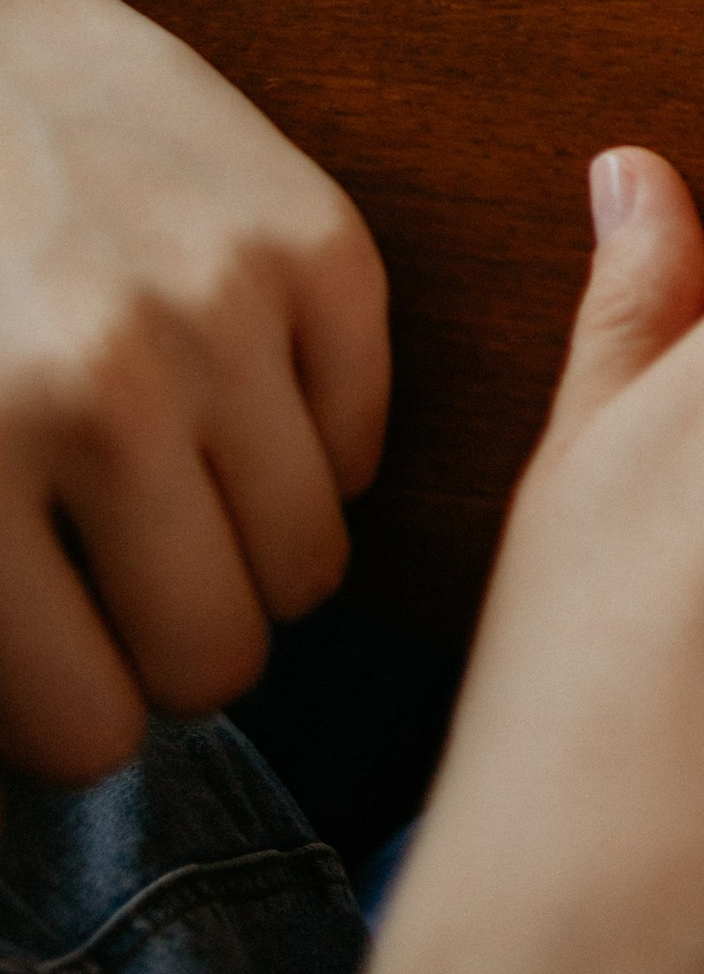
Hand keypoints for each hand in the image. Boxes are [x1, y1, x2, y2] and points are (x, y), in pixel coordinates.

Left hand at [0, 0, 388, 776]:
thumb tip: (64, 733)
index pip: (90, 727)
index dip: (83, 711)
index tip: (71, 657)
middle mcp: (108, 392)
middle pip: (219, 658)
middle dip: (179, 644)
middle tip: (136, 579)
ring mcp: (230, 308)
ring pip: (314, 565)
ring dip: (256, 553)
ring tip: (188, 488)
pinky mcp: (323, 240)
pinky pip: (368, 440)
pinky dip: (315, 445)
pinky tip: (240, 392)